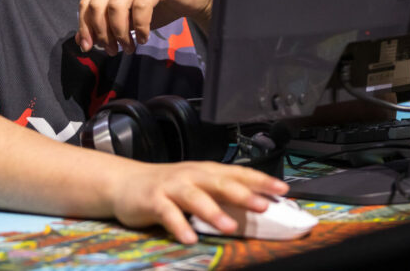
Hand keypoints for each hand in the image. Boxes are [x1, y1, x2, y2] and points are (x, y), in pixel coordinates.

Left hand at [76, 0, 213, 54]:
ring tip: (130, 48)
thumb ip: (105, 27)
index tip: (88, 48)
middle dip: (102, 33)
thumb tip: (81, 42)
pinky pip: (140, 6)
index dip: (84, 26)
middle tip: (112, 51)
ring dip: (121, 34)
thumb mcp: (128, 20)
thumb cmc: (160, 6)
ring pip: (116, 6)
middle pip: (97, 4)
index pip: (86, 1)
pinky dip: (140, 27)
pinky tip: (145, 38)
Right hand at [108, 160, 288, 243]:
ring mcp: (172, 187)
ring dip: (213, 211)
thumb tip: (258, 207)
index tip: (283, 190)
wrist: (126, 182)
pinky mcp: (153, 201)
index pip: (238, 173)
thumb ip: (222, 195)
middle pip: (220, 182)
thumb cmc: (167, 187)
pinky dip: (179, 226)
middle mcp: (192, 176)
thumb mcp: (197, 187)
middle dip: (243, 194)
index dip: (261, 180)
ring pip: (195, 197)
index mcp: (206, 172)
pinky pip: (168, 214)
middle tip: (263, 205)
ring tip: (229, 227)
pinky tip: (189, 238)